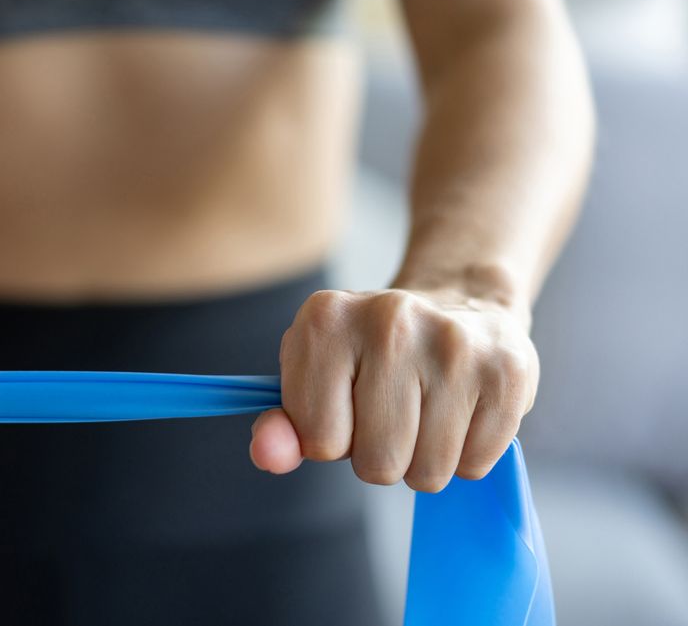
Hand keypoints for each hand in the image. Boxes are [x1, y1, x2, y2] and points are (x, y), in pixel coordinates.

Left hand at [249, 288, 538, 491]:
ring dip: (424, 460)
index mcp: (326, 319)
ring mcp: (454, 343)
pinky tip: (462, 410)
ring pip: (428, 472)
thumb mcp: (314, 376)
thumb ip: (284, 425)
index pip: (318, 440)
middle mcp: (390, 320)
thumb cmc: (372, 354)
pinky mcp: (507, 370)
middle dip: (381, 456)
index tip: (347, 407)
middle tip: (393, 413)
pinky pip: (476, 464)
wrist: (462, 303)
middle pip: (376, 463)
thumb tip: (268, 455)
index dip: (332, 439)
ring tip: (427, 412)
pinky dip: (467, 454)